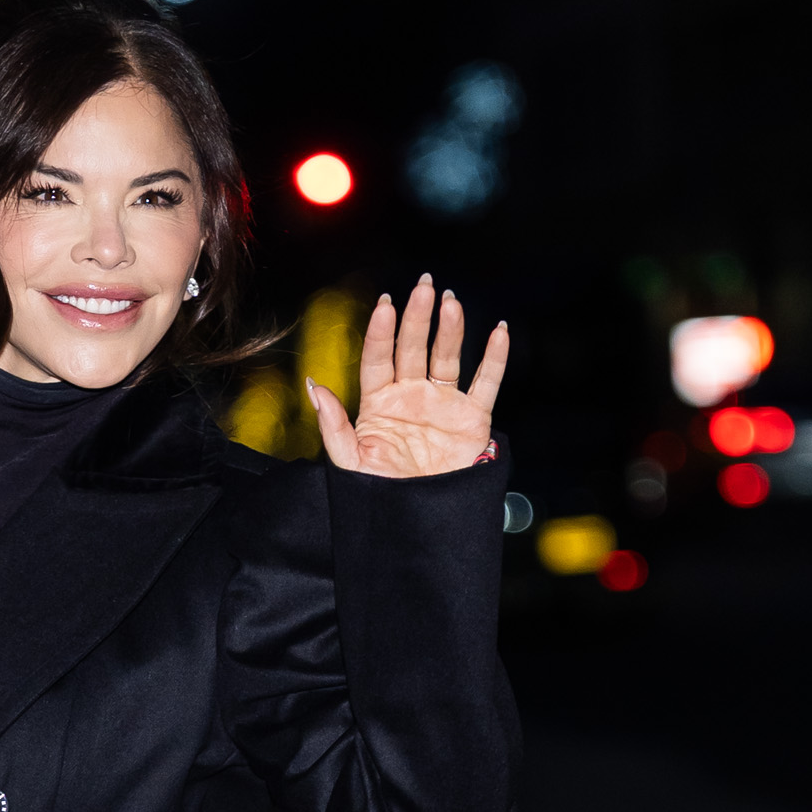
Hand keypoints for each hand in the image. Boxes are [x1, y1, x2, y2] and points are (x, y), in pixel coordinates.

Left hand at [308, 275, 508, 479]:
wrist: (420, 524)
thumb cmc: (382, 497)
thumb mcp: (352, 464)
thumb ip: (333, 426)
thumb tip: (314, 386)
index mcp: (379, 404)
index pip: (378, 359)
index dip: (381, 332)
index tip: (384, 305)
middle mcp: (410, 397)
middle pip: (413, 348)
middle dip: (417, 317)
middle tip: (423, 286)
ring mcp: (442, 404)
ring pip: (447, 357)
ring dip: (450, 329)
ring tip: (450, 302)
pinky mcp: (472, 418)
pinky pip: (486, 382)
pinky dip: (494, 358)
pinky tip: (498, 331)